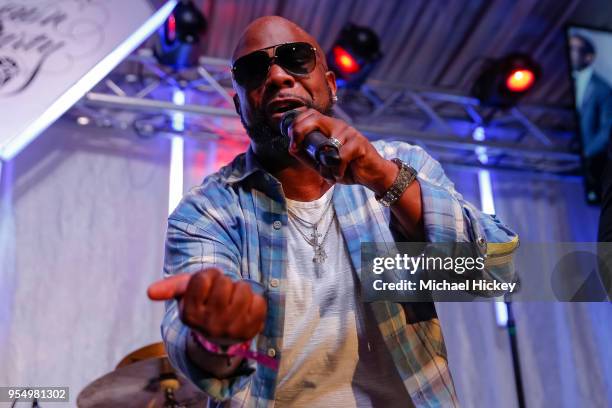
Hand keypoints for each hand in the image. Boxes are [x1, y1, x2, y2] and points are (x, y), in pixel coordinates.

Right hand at [147, 268, 266, 344]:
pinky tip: (246, 310)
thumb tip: (150, 292)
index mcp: (189, 314)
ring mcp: (230, 330)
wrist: (223, 335)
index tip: (208, 285)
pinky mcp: (251, 330)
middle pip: (224, 282)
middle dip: (225, 282)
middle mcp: (208, 325)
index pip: (203, 277)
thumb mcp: (187, 294)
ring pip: (243, 289)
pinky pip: (259, 301)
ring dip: (241, 289)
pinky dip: (255, 301)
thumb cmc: (205, 305)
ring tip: (234, 300)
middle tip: (222, 294)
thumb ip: (171, 287)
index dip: (209, 275)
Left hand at [287, 108, 398, 194]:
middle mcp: (338, 126)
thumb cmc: (346, 167)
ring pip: (327, 143)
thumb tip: (291, 147)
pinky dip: (337, 169)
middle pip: (314, 117)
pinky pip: (341, 155)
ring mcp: (349, 133)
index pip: (309, 114)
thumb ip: (307, 156)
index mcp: (329, 127)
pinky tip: (339, 174)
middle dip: (299, 130)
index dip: (296, 124)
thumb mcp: (322, 163)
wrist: (371, 175)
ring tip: (328, 174)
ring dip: (324, 164)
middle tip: (295, 147)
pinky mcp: (359, 143)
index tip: (291, 141)